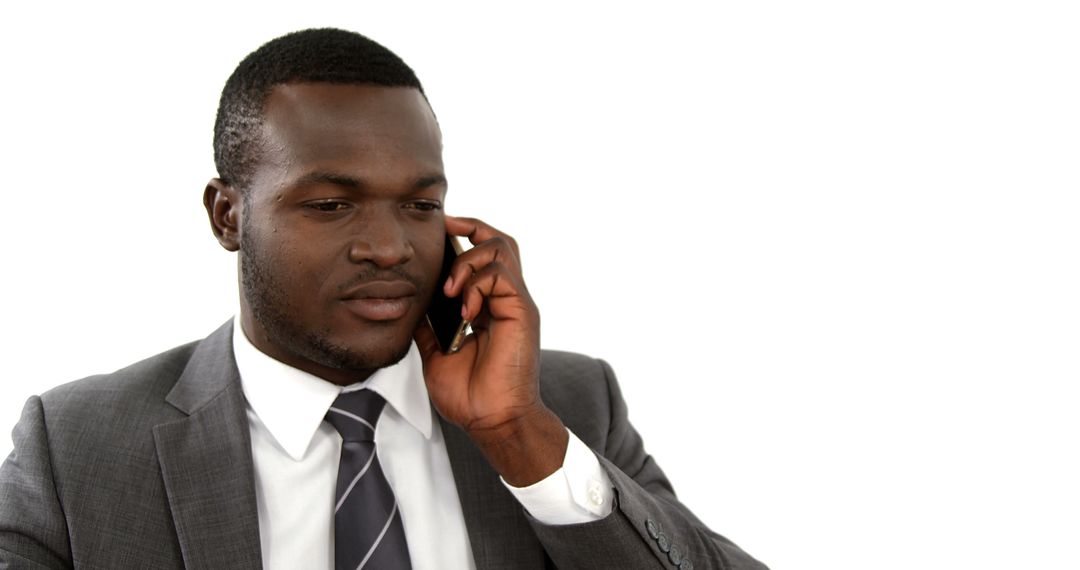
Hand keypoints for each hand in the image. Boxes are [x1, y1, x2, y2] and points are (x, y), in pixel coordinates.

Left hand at [414, 216, 567, 485]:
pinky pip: (502, 276)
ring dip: (468, 259)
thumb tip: (409, 304)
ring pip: (501, 247)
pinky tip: (464, 310)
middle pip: (497, 239)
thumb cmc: (470, 394)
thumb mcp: (436, 352)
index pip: (481, 254)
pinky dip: (477, 285)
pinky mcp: (522, 312)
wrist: (492, 421)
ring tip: (449, 289)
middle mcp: (504, 298)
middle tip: (442, 233)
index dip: (460, 236)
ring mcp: (515, 303)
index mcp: (488, 305)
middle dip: (469, 226)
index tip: (434, 234)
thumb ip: (428, 325)